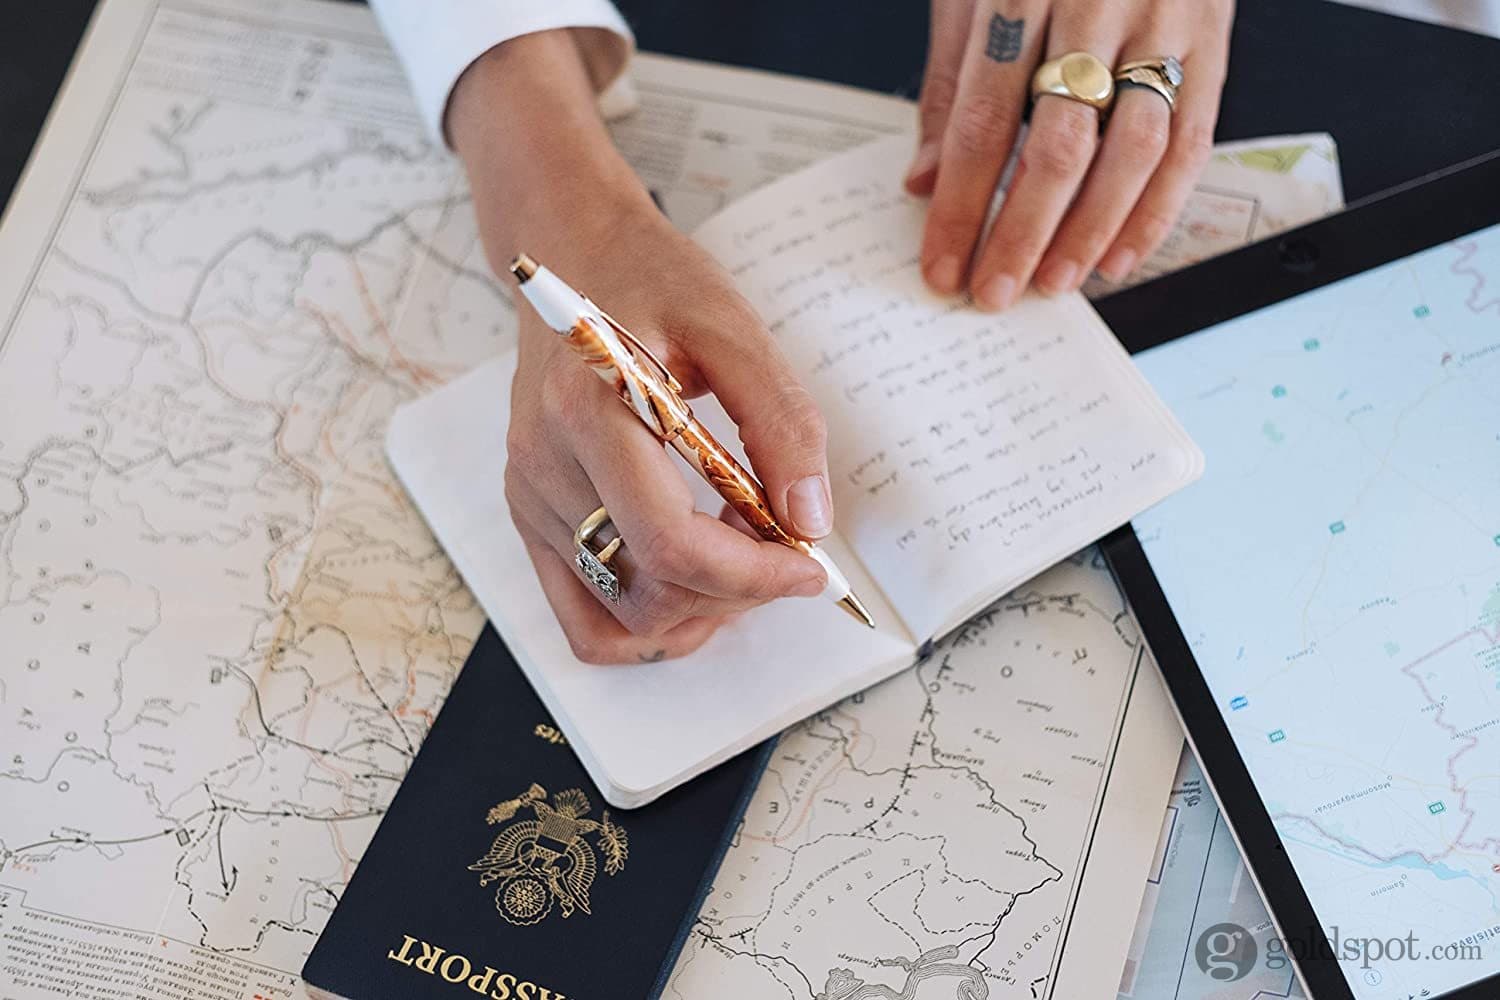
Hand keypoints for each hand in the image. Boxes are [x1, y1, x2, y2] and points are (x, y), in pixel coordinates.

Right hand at [449, 33, 832, 663]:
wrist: (572, 252)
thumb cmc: (654, 280)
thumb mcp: (734, 329)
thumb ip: (781, 422)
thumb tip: (808, 521)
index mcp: (589, 410)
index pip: (670, 544)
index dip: (753, 575)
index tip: (810, 566)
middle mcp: (543, 465)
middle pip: (649, 592)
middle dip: (736, 592)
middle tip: (781, 546)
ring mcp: (529, 498)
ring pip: (622, 618)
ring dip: (698, 609)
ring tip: (737, 552)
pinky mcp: (528, 515)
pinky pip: (583, 619)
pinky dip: (648, 623)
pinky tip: (691, 584)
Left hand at [906, 0, 1233, 307]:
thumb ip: (949, 84)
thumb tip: (926, 183)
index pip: (983, 121)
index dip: (961, 206)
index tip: (941, 264)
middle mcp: (1096, 4)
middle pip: (1057, 145)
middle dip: (1021, 233)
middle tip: (994, 292)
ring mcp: (1164, 20)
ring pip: (1131, 149)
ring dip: (1091, 230)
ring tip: (1055, 284)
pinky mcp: (1212, 38)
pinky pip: (1191, 139)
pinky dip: (1158, 208)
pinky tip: (1121, 253)